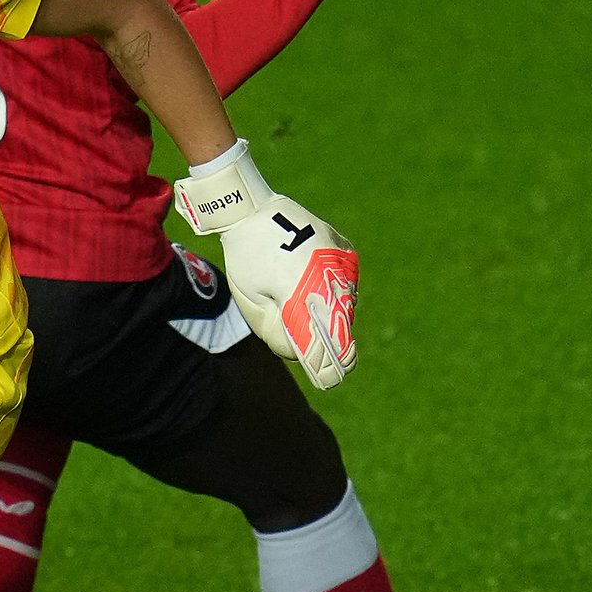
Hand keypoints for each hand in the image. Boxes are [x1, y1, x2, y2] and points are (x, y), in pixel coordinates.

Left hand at [220, 204, 357, 389]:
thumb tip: (302, 351)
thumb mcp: (253, 303)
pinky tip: (314, 288)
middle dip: (331, 345)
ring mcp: (340, 261)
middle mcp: (326, 277)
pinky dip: (334, 292)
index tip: (329, 381)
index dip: (326, 366)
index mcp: (299, 294)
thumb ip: (278, 331)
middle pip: (338, 326)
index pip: (321, 343)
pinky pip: (345, 282)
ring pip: (344, 304)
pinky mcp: (344, 250)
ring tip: (308, 311)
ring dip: (332, 316)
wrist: (253, 210)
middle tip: (327, 364)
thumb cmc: (246, 260)